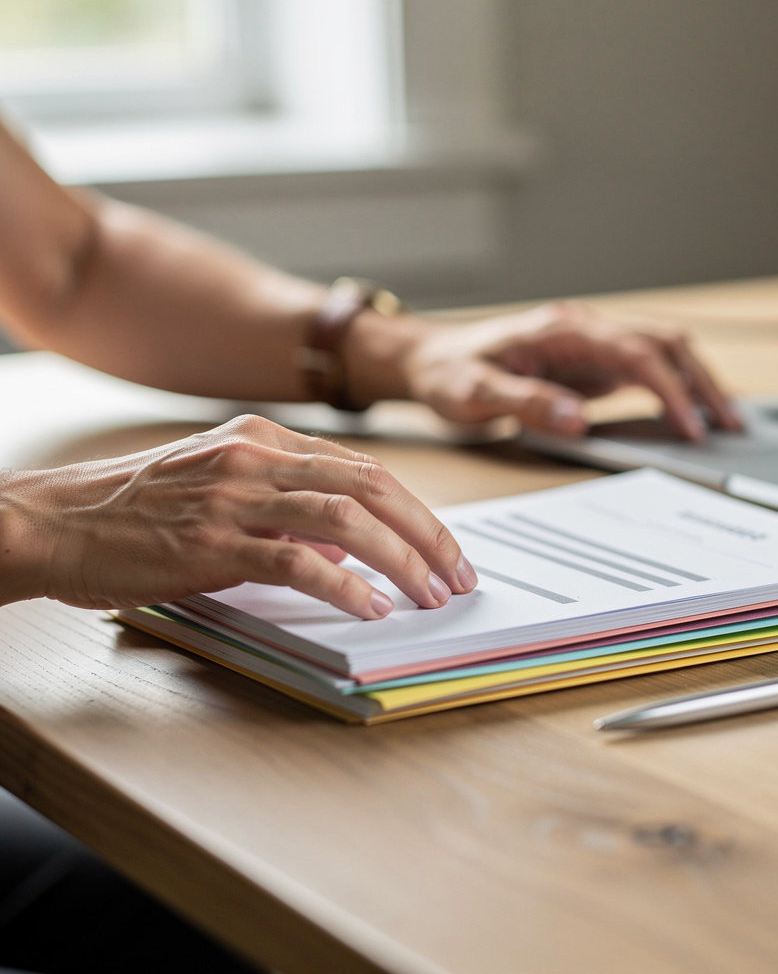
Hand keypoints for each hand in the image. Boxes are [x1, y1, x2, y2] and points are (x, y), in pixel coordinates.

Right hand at [0, 415, 476, 615]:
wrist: (54, 521)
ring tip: (429, 594)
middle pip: (371, 486)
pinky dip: (345, 585)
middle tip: (457, 574)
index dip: (416, 510)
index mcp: (262, 439)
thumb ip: (285, 505)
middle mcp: (255, 457)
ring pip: (346, 519)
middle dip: (427, 533)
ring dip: (401, 559)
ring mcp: (235, 497)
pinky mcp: (212, 542)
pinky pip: (297, 562)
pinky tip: (372, 606)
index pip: (364, 469)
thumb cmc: (135, 509)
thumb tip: (348, 542)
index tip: (444, 548)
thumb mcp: (219, 486)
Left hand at [402, 302, 743, 438]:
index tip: (691, 424)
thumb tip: (579, 418)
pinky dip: (672, 388)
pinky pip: (643, 370)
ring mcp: (589, 345)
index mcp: (563, 329)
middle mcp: (584, 329)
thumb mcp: (476, 393)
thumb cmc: (450, 371)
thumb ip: (527, 403)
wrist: (431, 359)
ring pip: (661, 351)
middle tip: (731, 423)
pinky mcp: (588, 363)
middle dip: (702, 380)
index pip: (636, 353)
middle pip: (663, 342)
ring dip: (695, 381)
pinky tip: (687, 414)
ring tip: (724, 420)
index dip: (670, 388)